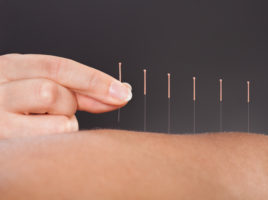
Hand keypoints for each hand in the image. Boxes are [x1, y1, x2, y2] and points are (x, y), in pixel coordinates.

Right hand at [0, 54, 131, 137]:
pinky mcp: (5, 143)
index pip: (59, 67)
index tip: (124, 93)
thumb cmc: (17, 107)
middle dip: (69, 104)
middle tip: (61, 110)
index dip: (96, 80)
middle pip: (55, 92)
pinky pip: (50, 144)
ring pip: (56, 120)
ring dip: (63, 124)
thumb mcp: (39, 87)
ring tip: (43, 124)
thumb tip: (119, 93)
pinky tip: (38, 138)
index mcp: (11, 67)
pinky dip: (55, 142)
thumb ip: (76, 90)